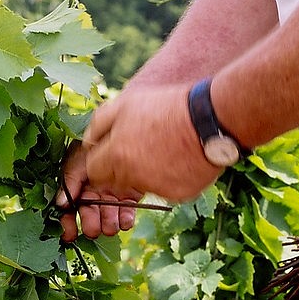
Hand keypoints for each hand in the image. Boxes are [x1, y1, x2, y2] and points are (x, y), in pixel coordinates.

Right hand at [56, 142, 142, 241]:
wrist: (124, 134)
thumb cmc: (94, 143)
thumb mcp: (77, 159)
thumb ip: (69, 180)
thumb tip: (61, 204)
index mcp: (78, 184)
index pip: (69, 207)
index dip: (67, 222)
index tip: (69, 234)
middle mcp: (94, 190)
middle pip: (90, 214)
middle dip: (90, 224)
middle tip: (93, 230)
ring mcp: (113, 193)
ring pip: (108, 216)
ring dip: (108, 224)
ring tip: (110, 225)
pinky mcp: (131, 195)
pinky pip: (127, 212)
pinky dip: (126, 220)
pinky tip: (125, 221)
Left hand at [84, 84, 222, 201]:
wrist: (210, 120)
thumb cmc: (167, 108)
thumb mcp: (127, 104)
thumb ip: (100, 124)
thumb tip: (89, 141)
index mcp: (116, 155)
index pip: (93, 171)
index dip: (102, 160)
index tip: (114, 150)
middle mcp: (133, 177)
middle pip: (116, 182)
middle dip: (122, 168)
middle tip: (142, 148)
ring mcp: (157, 188)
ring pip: (142, 186)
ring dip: (146, 173)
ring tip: (165, 149)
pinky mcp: (178, 195)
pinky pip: (166, 190)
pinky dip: (170, 179)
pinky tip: (181, 159)